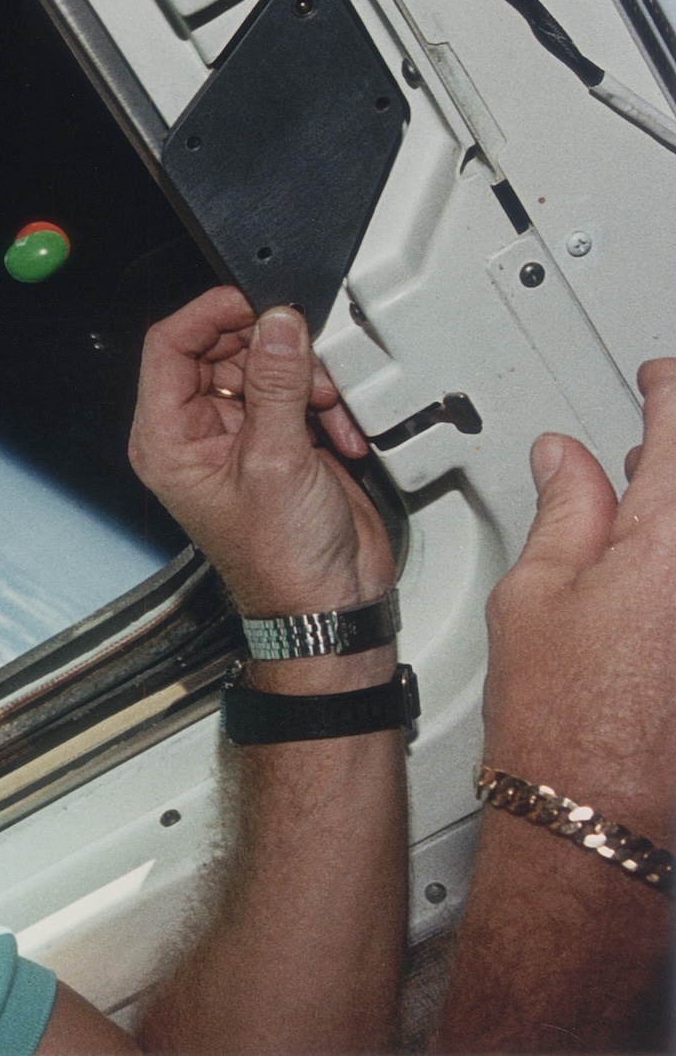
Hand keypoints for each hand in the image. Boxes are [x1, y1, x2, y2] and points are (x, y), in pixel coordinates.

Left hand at [128, 288, 390, 618]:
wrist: (328, 603)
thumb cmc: (283, 561)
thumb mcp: (278, 460)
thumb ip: (277, 384)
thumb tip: (276, 325)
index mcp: (167, 440)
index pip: (167, 346)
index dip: (208, 315)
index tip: (253, 303)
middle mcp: (194, 433)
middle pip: (218, 348)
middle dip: (268, 349)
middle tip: (304, 364)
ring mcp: (236, 435)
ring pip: (261, 364)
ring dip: (303, 377)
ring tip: (325, 408)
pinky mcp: (277, 440)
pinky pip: (293, 391)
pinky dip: (322, 402)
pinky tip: (339, 434)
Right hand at [481, 358, 675, 821]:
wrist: (600, 812)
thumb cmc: (563, 723)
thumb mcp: (536, 595)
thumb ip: (565, 512)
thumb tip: (570, 464)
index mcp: (671, 537)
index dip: (668, 390)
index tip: (658, 385)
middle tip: (655, 440)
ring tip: (659, 499)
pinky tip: (663, 565)